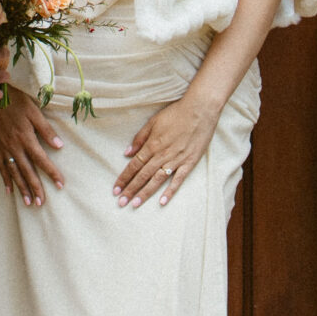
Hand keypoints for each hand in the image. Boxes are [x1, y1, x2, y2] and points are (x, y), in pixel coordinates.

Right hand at [0, 89, 66, 207]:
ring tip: (29, 202)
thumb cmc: (15, 100)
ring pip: (14, 173)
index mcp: (26, 138)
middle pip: (27, 171)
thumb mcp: (34, 111)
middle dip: (35, 188)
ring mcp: (4, 148)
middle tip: (42, 203)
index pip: (42, 160)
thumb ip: (46, 130)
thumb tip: (59, 146)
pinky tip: (10, 191)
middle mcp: (14, 147)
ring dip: (22, 188)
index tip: (61, 184)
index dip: (52, 173)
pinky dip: (6, 180)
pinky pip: (1, 167)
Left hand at [114, 88, 220, 208]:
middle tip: (121, 202)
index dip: (124, 178)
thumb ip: (139, 138)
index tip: (115, 189)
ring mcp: (176, 160)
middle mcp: (162, 155)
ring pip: (157, 180)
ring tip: (135, 205)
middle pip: (143, 176)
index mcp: (152, 145)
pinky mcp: (189, 163)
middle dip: (130, 190)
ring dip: (145, 193)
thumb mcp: (153, 122)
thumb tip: (126, 153)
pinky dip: (170, 192)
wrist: (200, 110)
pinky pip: (178, 180)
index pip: (134, 165)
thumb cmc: (176, 114)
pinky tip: (162, 202)